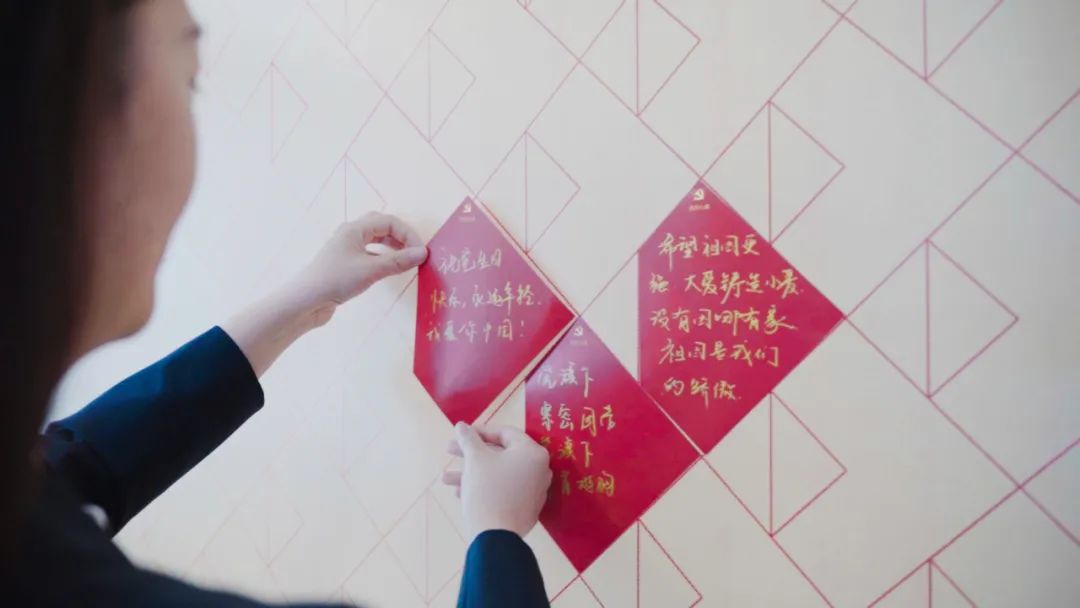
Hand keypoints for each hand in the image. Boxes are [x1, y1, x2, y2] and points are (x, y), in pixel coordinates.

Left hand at [289, 212, 427, 325]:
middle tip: (414, 251)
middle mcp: (349, 234)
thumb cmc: (336, 280)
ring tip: (405, 259)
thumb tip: (422, 253)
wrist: (306, 301)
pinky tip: (388, 269)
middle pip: (381, 226)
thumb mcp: (371, 270)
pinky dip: (382, 258)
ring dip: (392, 247)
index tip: (420, 252)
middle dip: (400, 237)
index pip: (389, 222)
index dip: (408, 234)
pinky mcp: (344, 264)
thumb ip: (399, 261)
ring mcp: (346, 249)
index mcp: (354, 229)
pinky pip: (368, 253)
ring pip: (374, 240)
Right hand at [442, 423, 552, 540]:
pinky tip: (459, 493)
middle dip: (472, 454)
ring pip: (498, 474)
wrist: (495, 537)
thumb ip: (469, 439)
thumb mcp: (475, 460)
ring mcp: (534, 491)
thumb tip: (462, 426)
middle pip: (501, 454)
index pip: (505, 433)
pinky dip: (484, 487)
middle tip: (449, 451)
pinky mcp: (525, 508)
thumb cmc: (487, 490)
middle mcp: (539, 470)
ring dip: (472, 473)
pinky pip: (503, 490)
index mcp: (533, 453)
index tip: (460, 434)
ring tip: (446, 479)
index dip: (479, 432)